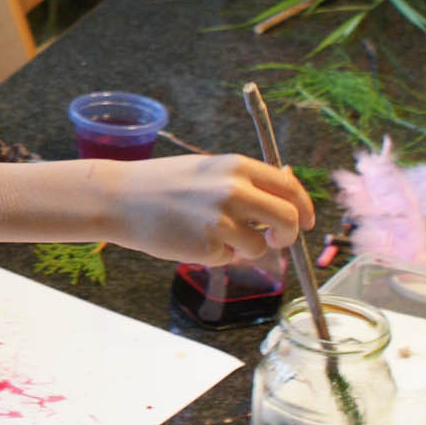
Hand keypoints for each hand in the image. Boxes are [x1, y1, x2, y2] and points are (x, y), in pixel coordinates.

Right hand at [104, 153, 313, 264]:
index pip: (289, 187)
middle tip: (276, 240)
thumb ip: (243, 181)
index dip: (304, 207)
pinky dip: (215, 255)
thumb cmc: (159, 184)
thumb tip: (283, 196)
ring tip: (210, 235)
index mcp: (237, 166)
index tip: (307, 220)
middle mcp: (235, 190)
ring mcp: (222, 219)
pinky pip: (228, 258)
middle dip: (289, 235)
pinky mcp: (208, 246)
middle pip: (288, 219)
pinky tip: (190, 240)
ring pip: (259, 245)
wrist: (118, 198)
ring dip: (243, 247)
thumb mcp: (206, 169)